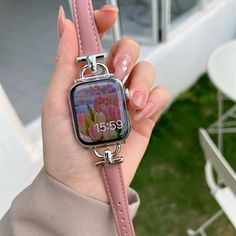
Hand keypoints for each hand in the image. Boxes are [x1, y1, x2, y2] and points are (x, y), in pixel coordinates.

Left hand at [42, 5, 169, 201]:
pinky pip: (161, 94)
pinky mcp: (146, 115)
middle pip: (128, 51)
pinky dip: (155, 98)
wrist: (83, 182)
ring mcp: (129, 100)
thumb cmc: (65, 148)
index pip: (98, 42)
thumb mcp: (55, 104)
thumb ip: (63, 65)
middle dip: (127, 54)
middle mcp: (110, 86)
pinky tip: (141, 111)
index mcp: (87, 79)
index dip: (102, 24)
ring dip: (143, 80)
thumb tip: (65, 26)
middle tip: (119, 72)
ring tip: (132, 101)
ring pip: (147, 70)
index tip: (108, 15)